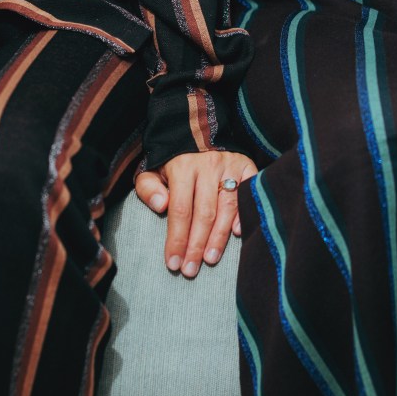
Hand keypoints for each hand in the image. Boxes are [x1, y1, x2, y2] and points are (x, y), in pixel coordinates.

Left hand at [135, 151, 257, 278]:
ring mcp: (230, 165)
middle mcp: (208, 165)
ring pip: (227, 207)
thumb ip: (148, 187)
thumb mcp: (151, 168)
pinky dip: (244, 214)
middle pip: (205, 213)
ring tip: (210, 260)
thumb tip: (161, 206)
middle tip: (190, 270)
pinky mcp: (247, 165)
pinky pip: (248, 193)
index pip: (180, 210)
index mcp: (182, 166)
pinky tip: (238, 233)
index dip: (177, 239)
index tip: (173, 263)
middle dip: (196, 245)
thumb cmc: (171, 157)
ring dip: (219, 237)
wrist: (196, 125)